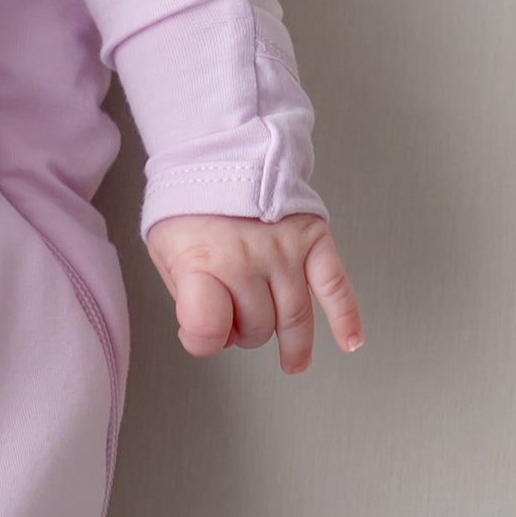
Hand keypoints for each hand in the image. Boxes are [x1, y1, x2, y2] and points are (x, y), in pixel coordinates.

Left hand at [142, 208, 362, 370]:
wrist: (219, 154)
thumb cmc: (190, 207)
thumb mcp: (165, 252)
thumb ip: (186, 298)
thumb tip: (207, 337)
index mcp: (204, 262)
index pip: (209, 328)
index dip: (202, 340)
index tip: (201, 335)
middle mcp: (247, 260)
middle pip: (256, 327)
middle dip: (245, 332)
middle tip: (238, 321)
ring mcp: (284, 251)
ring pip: (294, 317)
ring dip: (293, 345)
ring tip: (293, 361)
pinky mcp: (312, 239)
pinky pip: (334, 285)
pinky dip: (346, 317)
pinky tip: (350, 340)